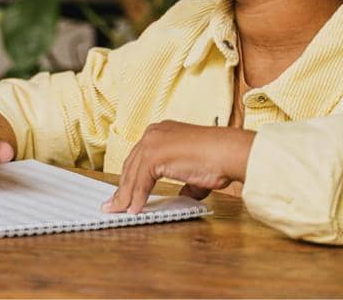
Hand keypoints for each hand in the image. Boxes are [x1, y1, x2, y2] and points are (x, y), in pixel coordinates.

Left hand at [103, 121, 254, 212]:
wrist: (228, 153)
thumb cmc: (218, 160)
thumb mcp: (195, 171)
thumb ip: (185, 183)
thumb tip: (182, 195)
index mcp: (161, 131)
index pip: (139, 158)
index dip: (130, 178)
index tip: (123, 193)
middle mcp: (153, 133)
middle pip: (131, 165)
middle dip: (122, 187)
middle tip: (115, 205)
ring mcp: (152, 142)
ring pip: (132, 175)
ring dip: (125, 196)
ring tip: (119, 211)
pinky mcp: (154, 155)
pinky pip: (140, 182)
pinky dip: (136, 198)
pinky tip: (134, 210)